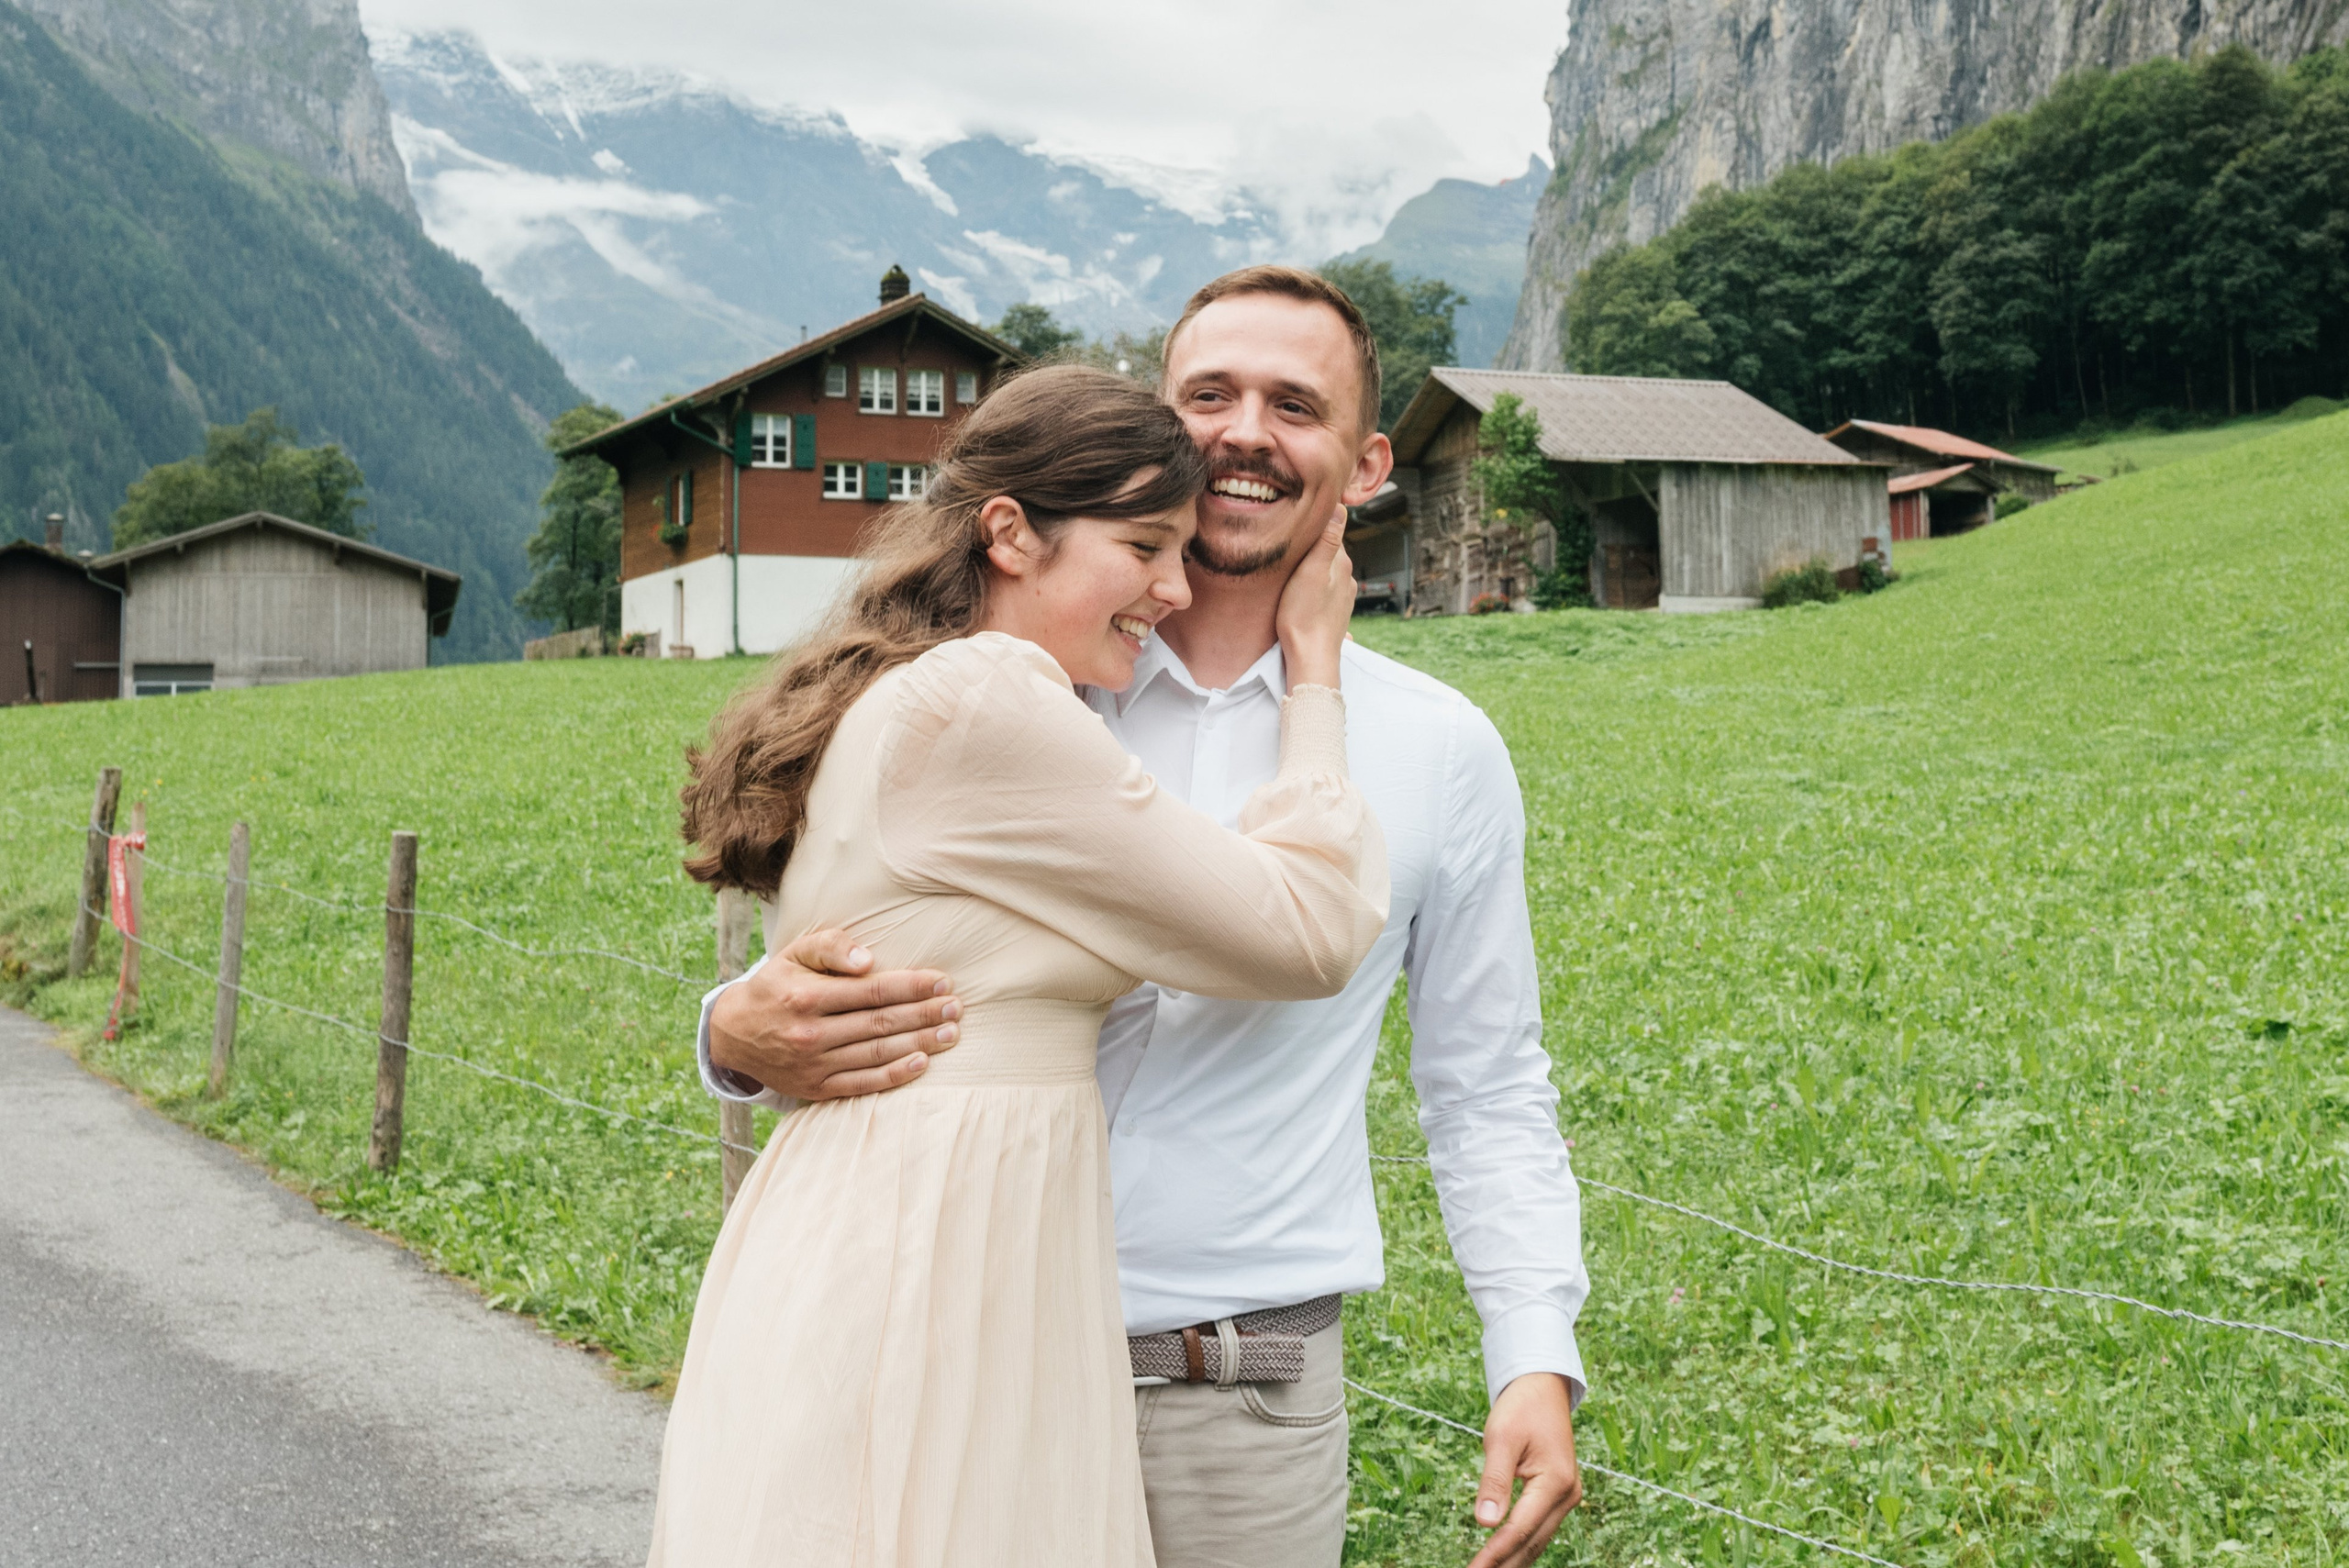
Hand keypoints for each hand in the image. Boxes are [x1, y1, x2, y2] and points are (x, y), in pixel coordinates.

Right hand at [708, 929, 960, 1099]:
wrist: (733, 1036)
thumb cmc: (776, 986)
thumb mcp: (794, 954)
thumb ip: (831, 948)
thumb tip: (869, 960)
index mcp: (806, 996)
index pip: (872, 991)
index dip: (911, 986)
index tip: (942, 982)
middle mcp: (810, 1033)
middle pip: (880, 1023)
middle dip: (924, 1014)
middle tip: (956, 1008)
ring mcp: (813, 1065)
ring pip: (876, 1053)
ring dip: (919, 1044)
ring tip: (950, 1034)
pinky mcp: (815, 1089)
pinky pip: (862, 1084)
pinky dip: (894, 1075)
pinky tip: (921, 1063)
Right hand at [1275, 504, 1353, 690]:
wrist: (1310, 658)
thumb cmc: (1304, 616)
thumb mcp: (1311, 571)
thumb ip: (1327, 539)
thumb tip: (1340, 507)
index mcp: (1341, 563)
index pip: (1329, 530)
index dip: (1311, 524)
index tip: (1292, 521)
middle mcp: (1346, 577)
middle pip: (1327, 550)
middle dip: (1311, 546)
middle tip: (1287, 543)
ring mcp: (1342, 596)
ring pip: (1325, 571)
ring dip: (1311, 567)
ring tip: (1291, 569)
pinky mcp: (1333, 611)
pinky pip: (1323, 589)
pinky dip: (1312, 585)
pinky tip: (1300, 592)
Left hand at [1468, 1374, 1580, 1567]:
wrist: (1543, 1387)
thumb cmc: (1521, 1408)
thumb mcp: (1501, 1438)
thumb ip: (1494, 1481)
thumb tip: (1485, 1523)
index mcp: (1555, 1482)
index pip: (1519, 1529)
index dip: (1494, 1554)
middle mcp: (1567, 1495)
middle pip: (1532, 1542)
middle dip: (1503, 1563)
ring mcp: (1566, 1497)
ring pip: (1537, 1540)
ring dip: (1511, 1559)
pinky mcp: (1559, 1495)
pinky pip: (1539, 1528)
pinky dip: (1520, 1544)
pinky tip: (1502, 1557)